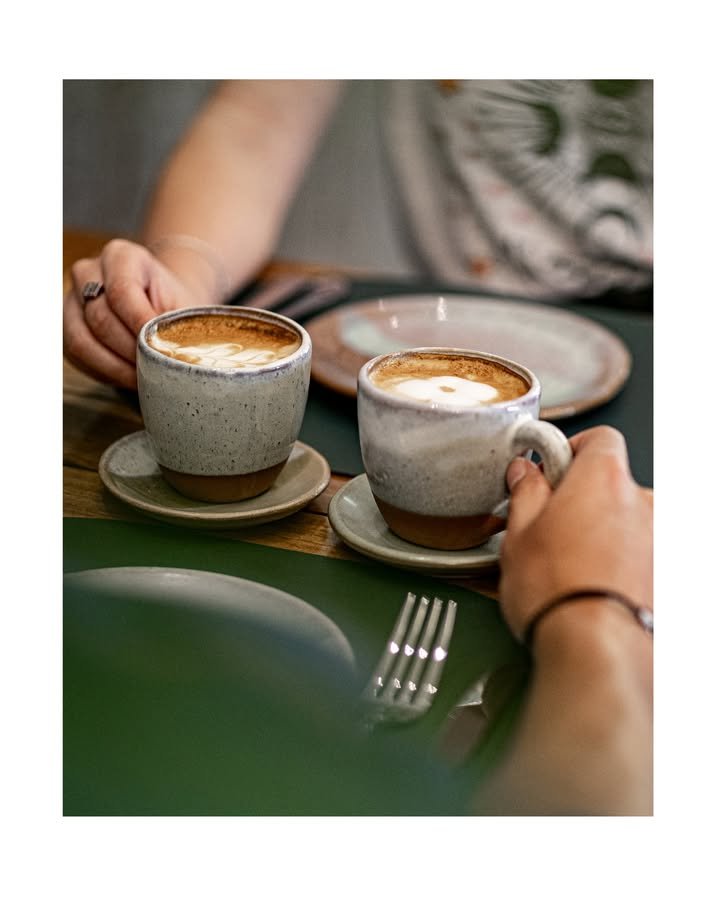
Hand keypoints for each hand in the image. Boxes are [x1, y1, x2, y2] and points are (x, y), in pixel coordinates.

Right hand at [63, 238, 212, 389]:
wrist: (158, 302)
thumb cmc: (173, 304)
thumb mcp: (183, 306)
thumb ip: (176, 325)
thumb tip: (173, 354)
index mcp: (121, 256)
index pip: (122, 292)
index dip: (140, 325)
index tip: (160, 348)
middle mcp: (88, 271)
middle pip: (100, 319)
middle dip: (130, 351)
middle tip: (155, 369)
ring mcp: (71, 298)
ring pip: (81, 340)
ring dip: (115, 366)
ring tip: (143, 377)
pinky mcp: (66, 326)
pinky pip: (76, 355)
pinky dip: (104, 371)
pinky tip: (127, 376)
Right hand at [499, 426, 652, 640]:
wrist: (597, 651)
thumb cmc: (559, 595)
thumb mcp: (519, 535)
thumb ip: (526, 493)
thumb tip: (526, 474)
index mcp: (605, 479)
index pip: (599, 438)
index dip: (570, 449)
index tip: (549, 469)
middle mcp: (644, 502)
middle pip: (613, 483)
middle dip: (583, 499)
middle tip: (549, 526)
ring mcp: (662, 539)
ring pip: (628, 522)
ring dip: (604, 533)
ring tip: (571, 566)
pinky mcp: (669, 573)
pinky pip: (641, 554)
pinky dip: (621, 562)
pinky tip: (593, 586)